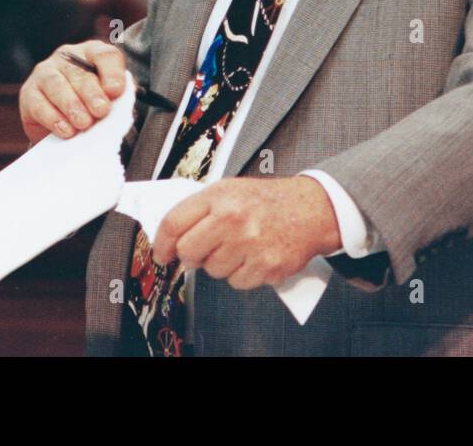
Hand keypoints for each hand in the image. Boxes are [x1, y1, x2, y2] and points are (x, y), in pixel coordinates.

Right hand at [20, 40, 127, 142]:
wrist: (66, 126)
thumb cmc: (93, 107)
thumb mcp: (110, 100)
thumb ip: (118, 99)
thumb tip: (123, 104)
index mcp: (93, 53)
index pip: (105, 55)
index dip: (112, 72)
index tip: (116, 91)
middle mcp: (67, 58)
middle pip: (80, 72)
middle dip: (92, 93)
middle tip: (101, 110)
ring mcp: (45, 72)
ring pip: (56, 84)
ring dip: (71, 105)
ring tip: (84, 123)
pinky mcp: (29, 92)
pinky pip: (39, 103)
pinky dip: (53, 118)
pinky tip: (66, 130)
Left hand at [151, 176, 341, 288]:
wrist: (311, 209)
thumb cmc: (267, 201)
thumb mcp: (231, 190)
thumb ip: (201, 209)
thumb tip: (171, 237)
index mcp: (220, 196)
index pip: (174, 222)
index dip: (161, 243)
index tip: (161, 254)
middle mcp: (234, 219)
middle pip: (189, 252)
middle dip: (192, 257)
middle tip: (202, 252)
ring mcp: (251, 244)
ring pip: (213, 271)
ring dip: (221, 265)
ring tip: (239, 248)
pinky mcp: (267, 266)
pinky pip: (238, 283)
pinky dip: (243, 275)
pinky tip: (254, 257)